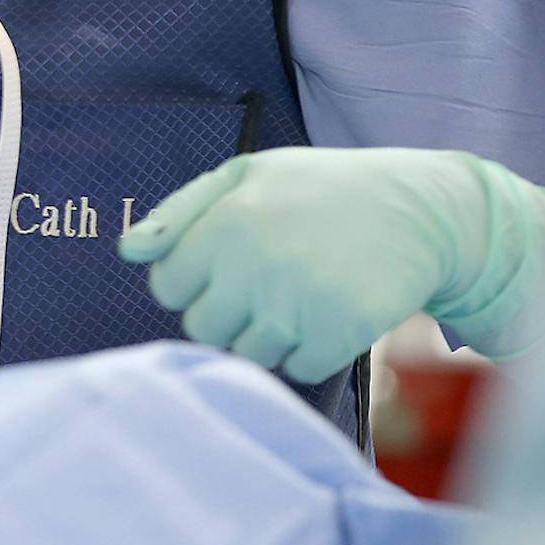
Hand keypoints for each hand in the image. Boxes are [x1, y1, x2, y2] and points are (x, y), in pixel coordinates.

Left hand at [116, 146, 544, 383]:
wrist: (416, 210)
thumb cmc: (320, 190)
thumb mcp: (248, 176)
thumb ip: (180, 212)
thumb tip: (128, 252)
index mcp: (224, 224)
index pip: (169, 288)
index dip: (195, 281)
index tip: (226, 266)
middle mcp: (254, 266)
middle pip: (203, 328)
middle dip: (227, 314)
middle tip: (265, 284)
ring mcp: (297, 304)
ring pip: (248, 353)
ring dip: (269, 333)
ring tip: (300, 292)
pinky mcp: (337, 334)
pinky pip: (296, 368)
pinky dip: (309, 350)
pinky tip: (327, 312)